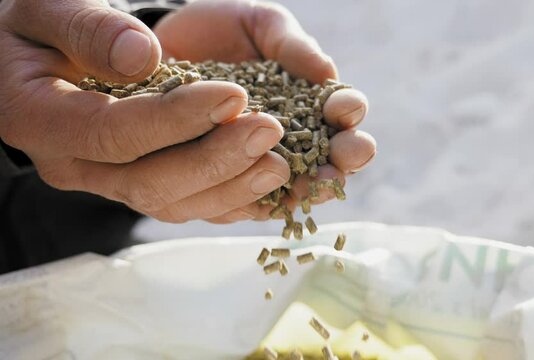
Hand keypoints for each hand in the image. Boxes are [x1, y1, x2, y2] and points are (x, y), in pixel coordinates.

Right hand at [0, 0, 288, 221]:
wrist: (54, 56)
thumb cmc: (50, 27)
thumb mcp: (54, 6)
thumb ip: (91, 27)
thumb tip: (143, 56)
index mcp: (40, 120)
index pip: (113, 134)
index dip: (174, 121)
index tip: (233, 96)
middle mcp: (77, 165)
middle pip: (150, 184)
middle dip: (215, 160)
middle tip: (269, 130)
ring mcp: (113, 183)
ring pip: (175, 204)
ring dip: (233, 188)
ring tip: (282, 162)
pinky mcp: (145, 186)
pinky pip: (192, 207)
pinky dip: (237, 201)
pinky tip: (276, 189)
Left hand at [152, 0, 376, 222]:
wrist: (167, 46)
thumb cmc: (224, 33)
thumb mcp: (261, 26)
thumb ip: (292, 46)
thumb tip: (326, 73)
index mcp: (308, 107)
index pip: (338, 116)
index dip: (348, 114)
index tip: (345, 107)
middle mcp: (288, 144)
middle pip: (323, 164)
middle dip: (340, 162)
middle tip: (349, 155)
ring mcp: (252, 169)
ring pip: (281, 191)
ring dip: (299, 189)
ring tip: (306, 182)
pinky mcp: (213, 188)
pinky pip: (233, 207)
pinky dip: (246, 203)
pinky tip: (254, 198)